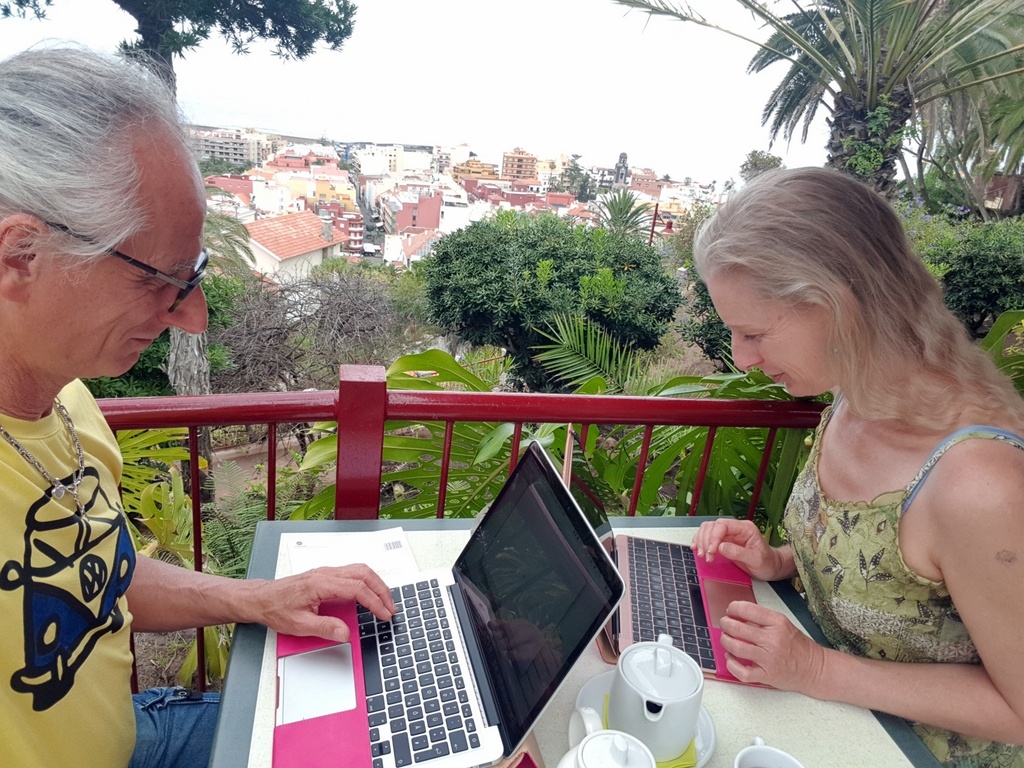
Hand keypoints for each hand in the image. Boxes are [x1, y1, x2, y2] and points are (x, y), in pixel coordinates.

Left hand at [250, 563, 395, 641]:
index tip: (384, 614)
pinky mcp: (325, 575)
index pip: (357, 589)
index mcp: (321, 583)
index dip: (374, 602)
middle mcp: (326, 573)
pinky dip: (366, 582)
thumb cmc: (276, 608)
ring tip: (384, 601)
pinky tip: (368, 594)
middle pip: (364, 574)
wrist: (261, 598)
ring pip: (360, 570)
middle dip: (382, 590)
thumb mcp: (299, 625)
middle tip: (391, 607)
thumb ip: (325, 628)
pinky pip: (352, 573)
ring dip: (375, 584)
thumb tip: (346, 633)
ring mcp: (326, 572)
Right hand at [690, 518, 791, 580]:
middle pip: (712, 526)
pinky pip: (708, 537)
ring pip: (707, 530)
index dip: (713, 537)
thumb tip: (721, 547)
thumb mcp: (756, 560)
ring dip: (701, 541)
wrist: (771, 567)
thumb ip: (739, 553)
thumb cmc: (767, 563)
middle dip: (706, 541)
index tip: (711, 551)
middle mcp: (736, 529)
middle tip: (706, 556)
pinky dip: (701, 542)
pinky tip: (698, 549)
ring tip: (702, 555)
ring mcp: (729, 534)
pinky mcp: (724, 542)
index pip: (723, 525)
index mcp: (745, 528)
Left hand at [718, 600, 826, 692]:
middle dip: (725, 624)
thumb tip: (737, 613)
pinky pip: (741, 671)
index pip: (747, 609)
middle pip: (737, 628)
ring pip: (736, 647)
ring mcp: (768, 659)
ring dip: (725, 641)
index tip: (730, 611)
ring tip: (726, 639)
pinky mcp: (766, 675)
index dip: (733, 608)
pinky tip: (731, 658)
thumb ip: (762, 618)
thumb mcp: (784, 624)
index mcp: (777, 623)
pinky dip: (731, 664)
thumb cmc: (798, 646)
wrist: (814, 669)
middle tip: (725, 624)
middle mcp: (772, 639)